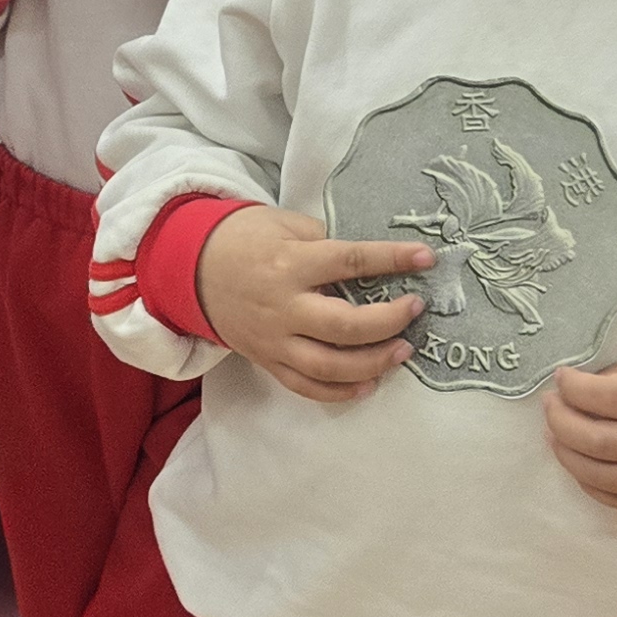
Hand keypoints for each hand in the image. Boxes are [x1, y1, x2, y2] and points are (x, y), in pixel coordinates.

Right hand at [196, 205, 429, 405]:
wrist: (191, 269)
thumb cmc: (244, 239)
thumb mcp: (284, 223)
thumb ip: (325, 240)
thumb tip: (371, 260)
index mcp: (290, 264)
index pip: (351, 261)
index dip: (392, 259)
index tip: (426, 259)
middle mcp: (283, 307)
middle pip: (345, 326)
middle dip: (389, 321)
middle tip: (415, 310)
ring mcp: (274, 340)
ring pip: (329, 366)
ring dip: (373, 363)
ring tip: (402, 351)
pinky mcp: (267, 361)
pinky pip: (306, 387)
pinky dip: (340, 392)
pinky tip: (368, 384)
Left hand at [544, 344, 616, 513]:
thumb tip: (586, 385)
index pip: (610, 398)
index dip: (574, 389)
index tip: (560, 378)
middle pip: (602, 441)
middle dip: (563, 423)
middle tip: (549, 406)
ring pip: (607, 477)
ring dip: (570, 457)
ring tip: (554, 435)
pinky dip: (594, 486)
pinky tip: (580, 466)